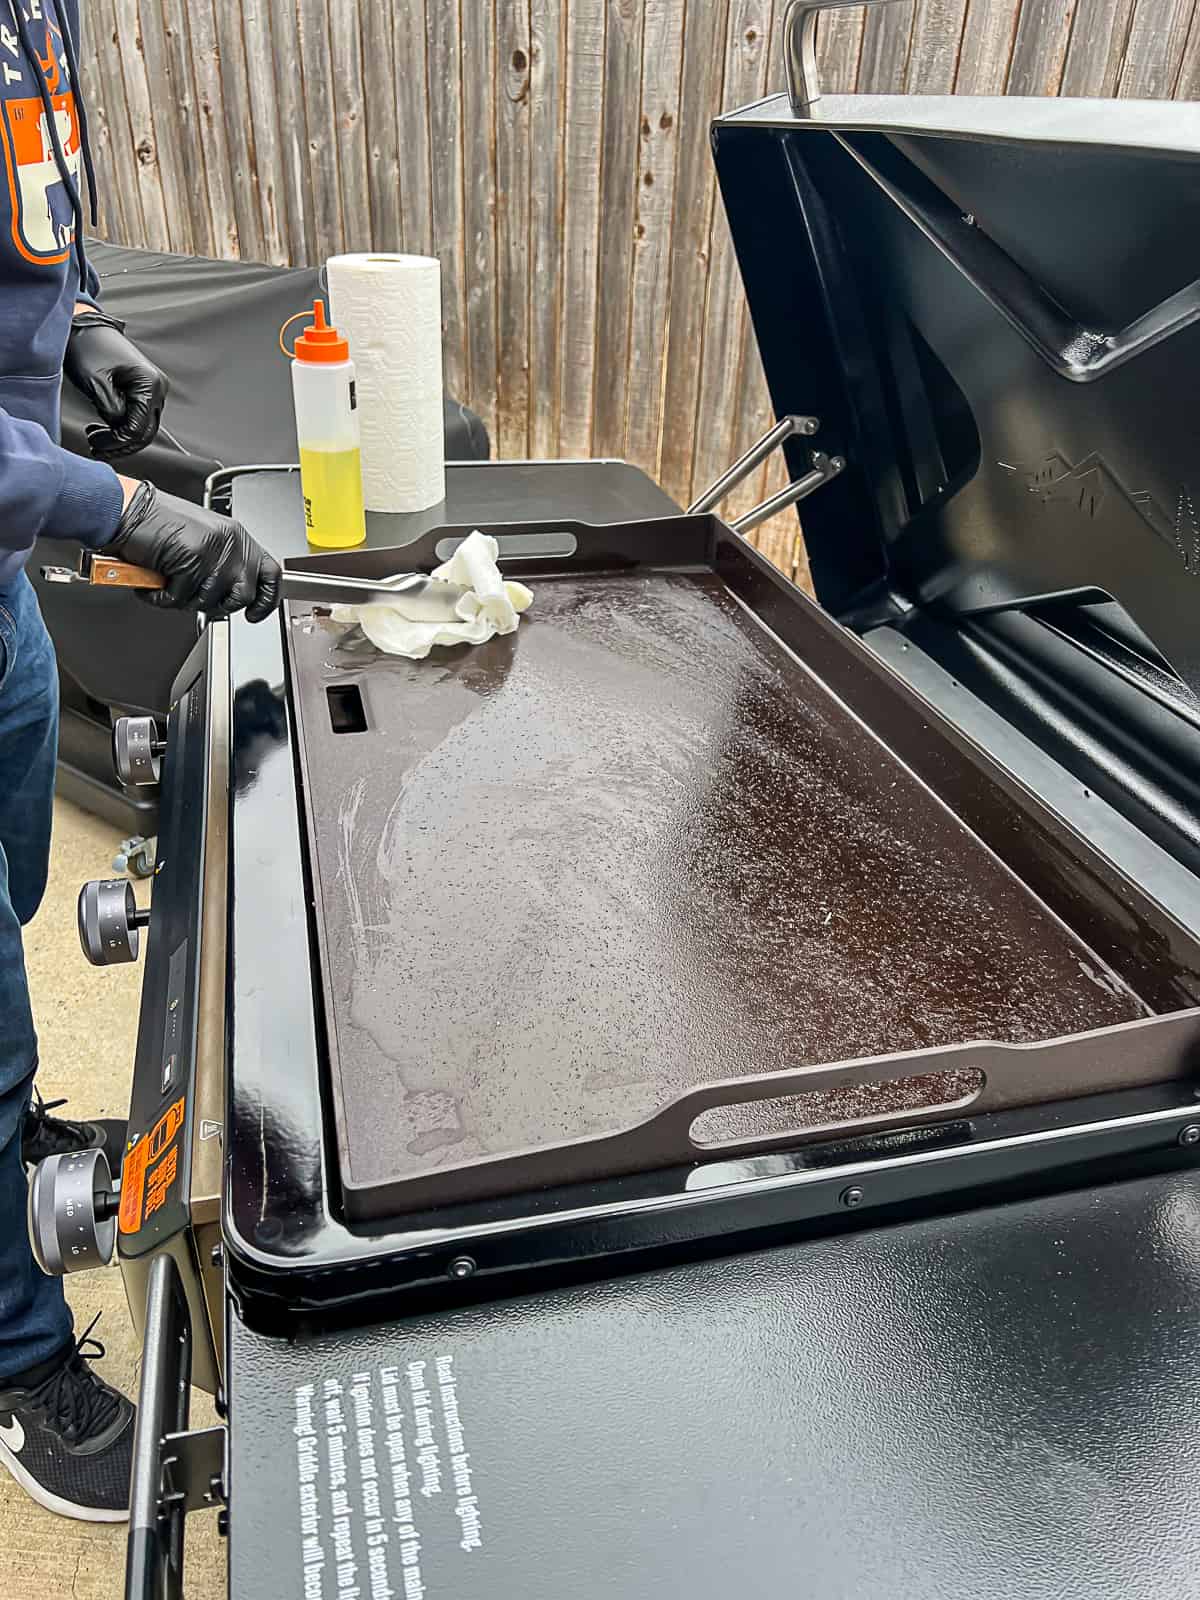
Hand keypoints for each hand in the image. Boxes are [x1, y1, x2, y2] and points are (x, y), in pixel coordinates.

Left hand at [64, 309, 168, 458]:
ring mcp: (154, 389)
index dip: (116, 442)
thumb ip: (111, 411)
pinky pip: (140, 416)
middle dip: (121, 445)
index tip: (95, 444)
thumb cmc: (89, 348)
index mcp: (149, 385)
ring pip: (144, 427)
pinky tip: (105, 427)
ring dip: (122, 438)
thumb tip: (118, 428)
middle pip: (146, 432)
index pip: (138, 428)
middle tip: (96, 448)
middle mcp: (158, 388)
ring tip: (97, 439)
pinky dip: (123, 426)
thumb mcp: (95, 383)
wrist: (87, 327)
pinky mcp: (145, 389)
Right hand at [105, 482, 280, 621]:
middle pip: (243, 595)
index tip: (256, 612)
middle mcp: (230, 544)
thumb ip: (223, 562)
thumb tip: (230, 592)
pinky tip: (153, 582)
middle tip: (194, 597)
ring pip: (210, 600)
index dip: (266, 599)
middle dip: (218, 606)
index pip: (271, 574)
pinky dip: (160, 597)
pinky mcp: (192, 561)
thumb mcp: (204, 539)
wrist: (128, 509)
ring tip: (168, 582)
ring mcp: (213, 552)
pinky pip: (179, 598)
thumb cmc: (157, 523)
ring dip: (184, 600)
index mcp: (237, 537)